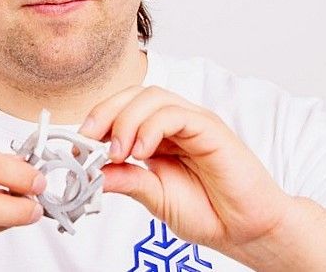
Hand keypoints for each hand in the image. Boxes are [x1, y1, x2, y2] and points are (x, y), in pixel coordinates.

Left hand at [78, 86, 295, 254]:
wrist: (246, 230)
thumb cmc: (209, 212)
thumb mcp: (154, 198)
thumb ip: (127, 180)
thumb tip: (92, 172)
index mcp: (159, 136)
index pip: (122, 110)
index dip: (97, 121)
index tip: (78, 147)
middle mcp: (175, 124)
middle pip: (134, 95)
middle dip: (105, 113)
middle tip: (88, 141)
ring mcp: (193, 123)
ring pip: (152, 97)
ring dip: (126, 120)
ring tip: (118, 153)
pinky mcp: (210, 129)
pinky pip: (176, 114)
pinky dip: (151, 127)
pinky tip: (141, 152)